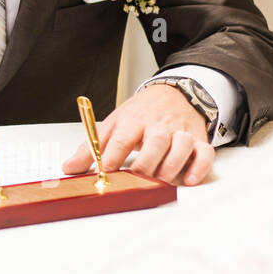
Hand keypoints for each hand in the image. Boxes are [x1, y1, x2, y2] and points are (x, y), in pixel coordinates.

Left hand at [61, 83, 214, 185]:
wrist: (172, 93)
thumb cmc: (140, 112)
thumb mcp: (112, 124)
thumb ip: (91, 148)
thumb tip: (69, 168)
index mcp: (133, 121)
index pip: (121, 140)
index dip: (113, 159)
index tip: (105, 174)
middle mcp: (157, 125)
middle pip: (153, 145)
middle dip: (144, 166)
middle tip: (136, 179)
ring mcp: (179, 132)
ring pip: (179, 149)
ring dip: (168, 168)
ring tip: (159, 180)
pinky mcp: (198, 140)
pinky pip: (204, 154)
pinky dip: (197, 168)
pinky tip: (187, 180)